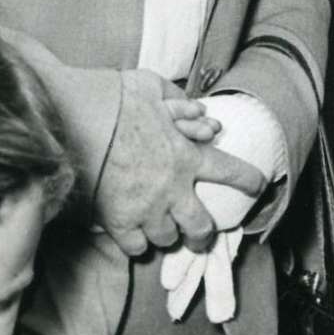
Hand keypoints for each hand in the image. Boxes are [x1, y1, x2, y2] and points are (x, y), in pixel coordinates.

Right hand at [97, 71, 269, 258]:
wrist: (75, 121)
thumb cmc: (115, 100)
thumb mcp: (154, 88)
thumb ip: (179, 102)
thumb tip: (199, 109)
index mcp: (187, 155)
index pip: (231, 172)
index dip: (248, 181)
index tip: (258, 186)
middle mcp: (173, 188)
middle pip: (202, 226)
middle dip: (203, 233)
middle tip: (200, 234)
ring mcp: (146, 208)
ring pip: (168, 237)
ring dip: (166, 233)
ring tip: (160, 229)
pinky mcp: (118, 222)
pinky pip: (136, 246)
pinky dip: (137, 243)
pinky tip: (135, 235)